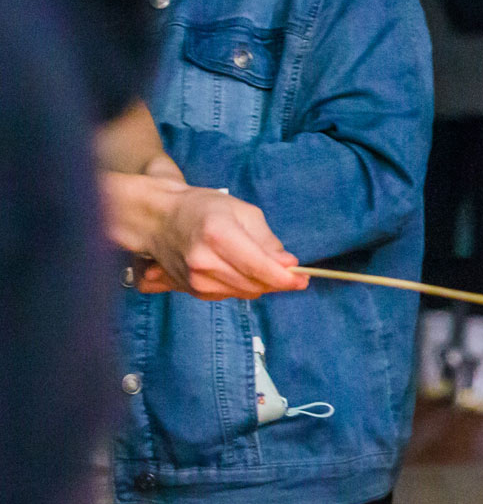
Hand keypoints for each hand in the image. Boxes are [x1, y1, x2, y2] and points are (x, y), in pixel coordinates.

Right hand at [149, 188, 306, 299]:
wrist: (158, 219)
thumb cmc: (203, 209)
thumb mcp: (243, 212)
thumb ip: (268, 241)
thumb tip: (289, 265)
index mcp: (218, 235)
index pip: (259, 267)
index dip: (285, 278)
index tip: (303, 279)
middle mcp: (204, 261)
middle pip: (254, 284)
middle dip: (277, 281)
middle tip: (291, 272)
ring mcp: (194, 279)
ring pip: (245, 293)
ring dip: (260, 283)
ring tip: (260, 264)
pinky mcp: (191, 290)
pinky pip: (230, 295)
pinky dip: (242, 285)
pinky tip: (238, 268)